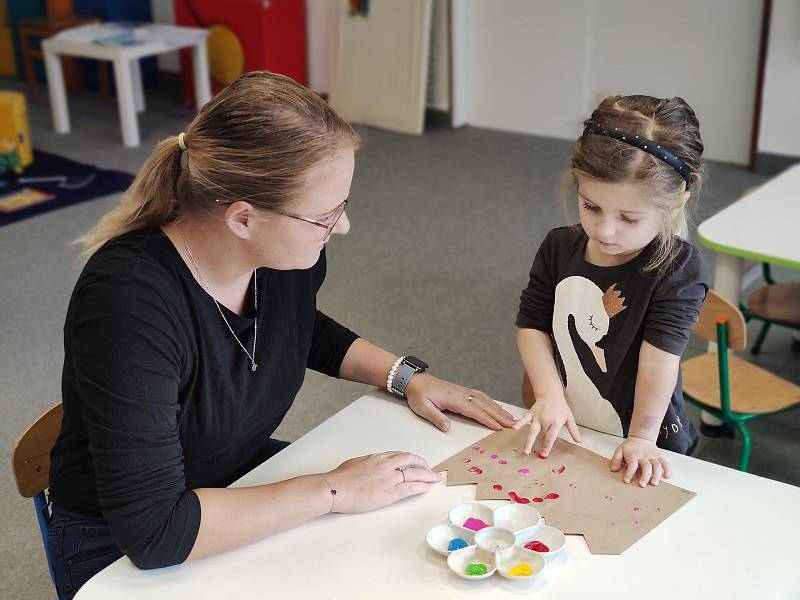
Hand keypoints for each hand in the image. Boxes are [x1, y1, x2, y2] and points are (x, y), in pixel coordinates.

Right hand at [324, 451, 441, 512]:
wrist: (335, 489)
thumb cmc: (340, 478)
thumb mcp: (356, 463)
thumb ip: (369, 463)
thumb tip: (374, 466)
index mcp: (378, 457)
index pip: (401, 455)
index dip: (412, 459)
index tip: (417, 463)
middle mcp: (386, 465)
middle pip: (411, 461)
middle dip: (423, 464)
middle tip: (430, 469)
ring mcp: (389, 478)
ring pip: (415, 473)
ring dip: (428, 475)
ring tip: (436, 478)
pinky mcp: (389, 493)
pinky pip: (410, 488)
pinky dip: (421, 486)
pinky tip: (427, 487)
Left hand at [404, 373, 514, 431]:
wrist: (415, 380)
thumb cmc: (418, 394)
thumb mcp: (422, 407)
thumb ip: (436, 417)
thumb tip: (447, 428)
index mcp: (453, 398)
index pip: (474, 411)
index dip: (488, 420)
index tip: (499, 427)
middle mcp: (461, 393)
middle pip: (484, 405)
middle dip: (499, 416)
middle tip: (513, 424)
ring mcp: (463, 391)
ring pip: (485, 400)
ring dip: (498, 409)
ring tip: (510, 417)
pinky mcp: (462, 391)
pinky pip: (480, 396)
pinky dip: (490, 401)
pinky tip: (496, 406)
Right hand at [512, 395, 580, 455]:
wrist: (551, 393)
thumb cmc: (560, 406)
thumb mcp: (569, 418)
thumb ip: (573, 430)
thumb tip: (578, 441)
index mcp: (556, 422)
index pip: (551, 436)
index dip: (548, 445)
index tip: (545, 454)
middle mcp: (546, 420)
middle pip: (543, 435)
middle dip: (541, 446)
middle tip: (539, 456)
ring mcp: (537, 417)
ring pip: (533, 431)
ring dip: (529, 441)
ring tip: (526, 450)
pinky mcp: (531, 413)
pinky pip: (524, 419)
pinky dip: (519, 423)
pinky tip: (514, 428)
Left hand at [610, 436, 671, 486]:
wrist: (641, 438)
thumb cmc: (630, 447)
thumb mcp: (620, 450)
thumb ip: (616, 460)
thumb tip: (613, 469)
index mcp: (633, 455)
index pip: (632, 464)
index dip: (629, 473)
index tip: (627, 481)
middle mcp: (644, 456)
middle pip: (646, 466)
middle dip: (645, 476)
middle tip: (642, 484)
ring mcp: (652, 456)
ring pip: (657, 465)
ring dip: (656, 475)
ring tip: (654, 483)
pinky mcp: (659, 456)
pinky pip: (665, 462)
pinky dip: (667, 469)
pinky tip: (667, 476)